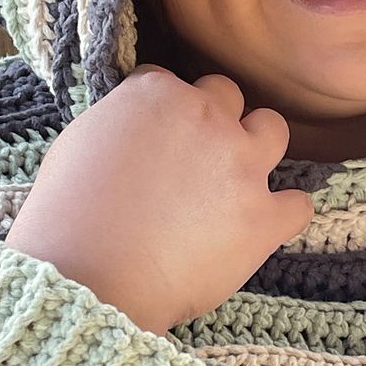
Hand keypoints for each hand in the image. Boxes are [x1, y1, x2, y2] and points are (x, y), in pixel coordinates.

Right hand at [5, 66, 313, 334]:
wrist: (87, 283)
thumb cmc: (67, 220)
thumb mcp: (76, 143)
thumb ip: (119, 119)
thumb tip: (134, 124)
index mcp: (158, 94)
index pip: (171, 82)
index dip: (162, 113)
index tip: (153, 140)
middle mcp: (207, 117)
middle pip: (226, 96)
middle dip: (212, 121)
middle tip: (191, 160)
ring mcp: (241, 166)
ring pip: (273, 129)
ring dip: (257, 149)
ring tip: (236, 180)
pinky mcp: (263, 218)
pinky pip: (299, 203)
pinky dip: (284, 214)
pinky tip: (265, 224)